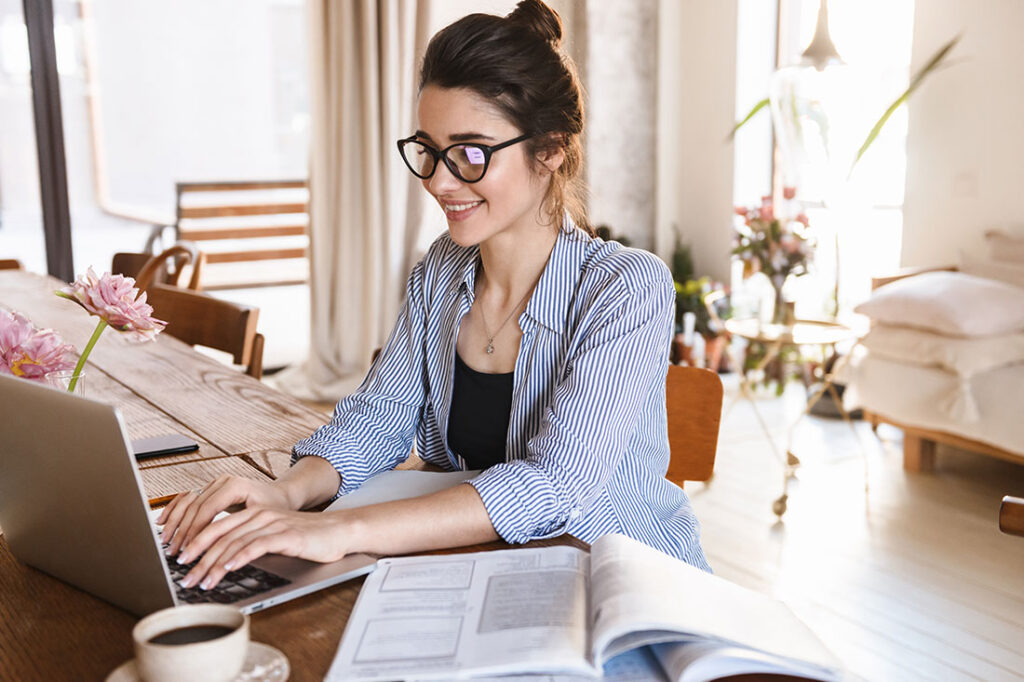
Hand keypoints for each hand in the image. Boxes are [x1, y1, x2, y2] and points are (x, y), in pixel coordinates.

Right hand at [156, 475, 291, 556]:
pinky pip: (187, 498)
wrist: (279, 496)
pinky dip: (174, 510)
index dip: (195, 531)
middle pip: (195, 507)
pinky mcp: (209, 489)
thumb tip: (222, 552)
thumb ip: (241, 531)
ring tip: (166, 542)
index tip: (187, 549)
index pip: (207, 509)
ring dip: (174, 522)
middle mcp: (222, 481)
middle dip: (182, 531)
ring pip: (187, 502)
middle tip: (174, 552)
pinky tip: (162, 522)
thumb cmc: (275, 508)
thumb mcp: (262, 520)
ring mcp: (214, 484)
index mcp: (234, 485)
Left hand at [176, 508, 351, 589]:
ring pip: (234, 542)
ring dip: (214, 564)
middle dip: (198, 558)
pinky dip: (240, 557)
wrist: (340, 531)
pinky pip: (257, 545)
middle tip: (184, 577)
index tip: (180, 562)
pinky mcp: (287, 535)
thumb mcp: (274, 538)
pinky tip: (228, 568)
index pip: (216, 527)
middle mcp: (260, 515)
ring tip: (202, 581)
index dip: (195, 543)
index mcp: (254, 514)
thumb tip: (222, 562)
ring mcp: (273, 524)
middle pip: (220, 535)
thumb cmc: (308, 538)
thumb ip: (250, 543)